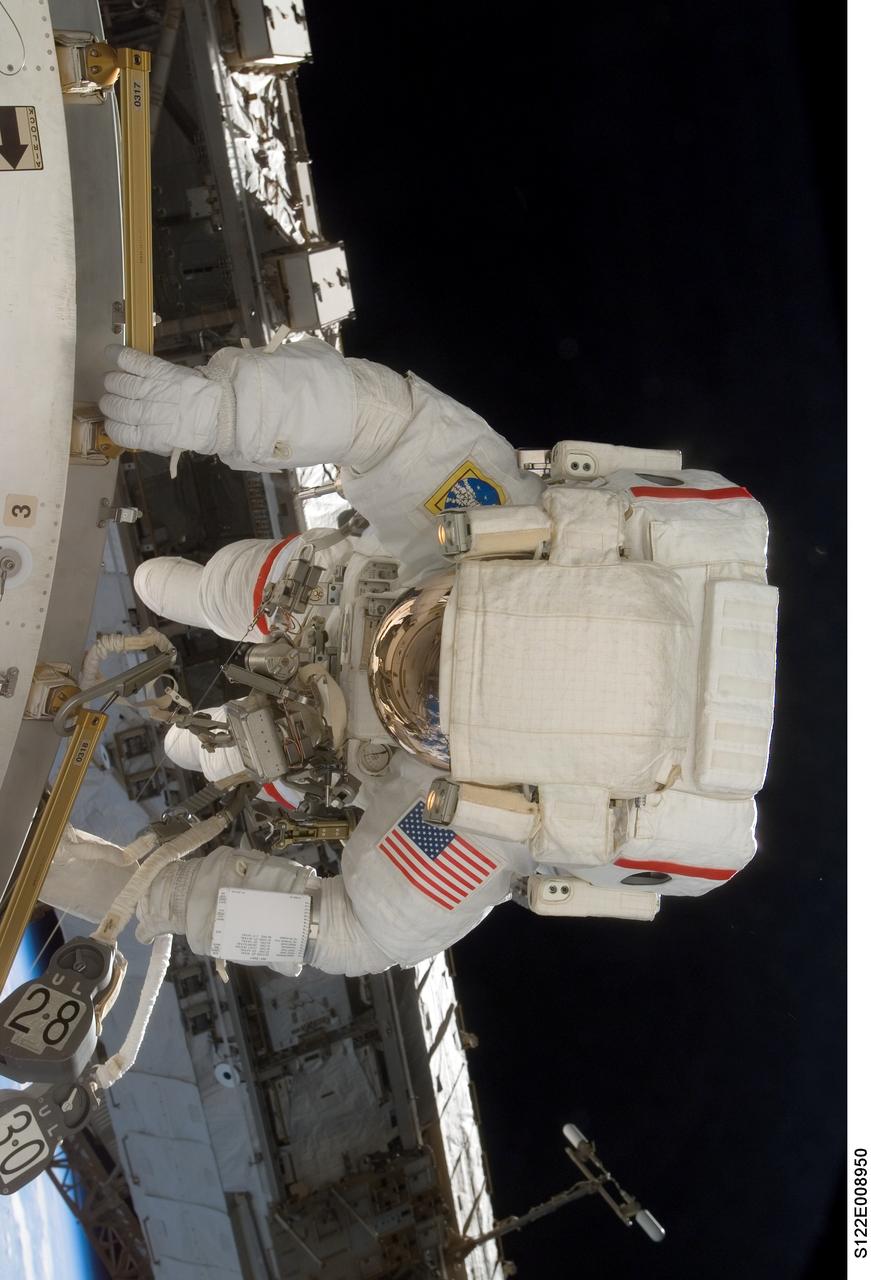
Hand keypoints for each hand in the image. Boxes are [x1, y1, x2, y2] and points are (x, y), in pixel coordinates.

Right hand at [99, 346, 223, 455]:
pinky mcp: (158, 370)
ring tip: (115, 381)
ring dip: (112, 381)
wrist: (218, 409)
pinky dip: (118, 355)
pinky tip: (111, 353)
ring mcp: (150, 390)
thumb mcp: (170, 443)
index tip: (114, 419)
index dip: (112, 424)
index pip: (116, 431)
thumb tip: (129, 430)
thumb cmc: (195, 428)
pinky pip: (130, 360)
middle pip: (113, 406)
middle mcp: (145, 413)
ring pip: (117, 383)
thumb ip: (147, 439)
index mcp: (148, 436)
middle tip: (115, 399)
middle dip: (110, 403)